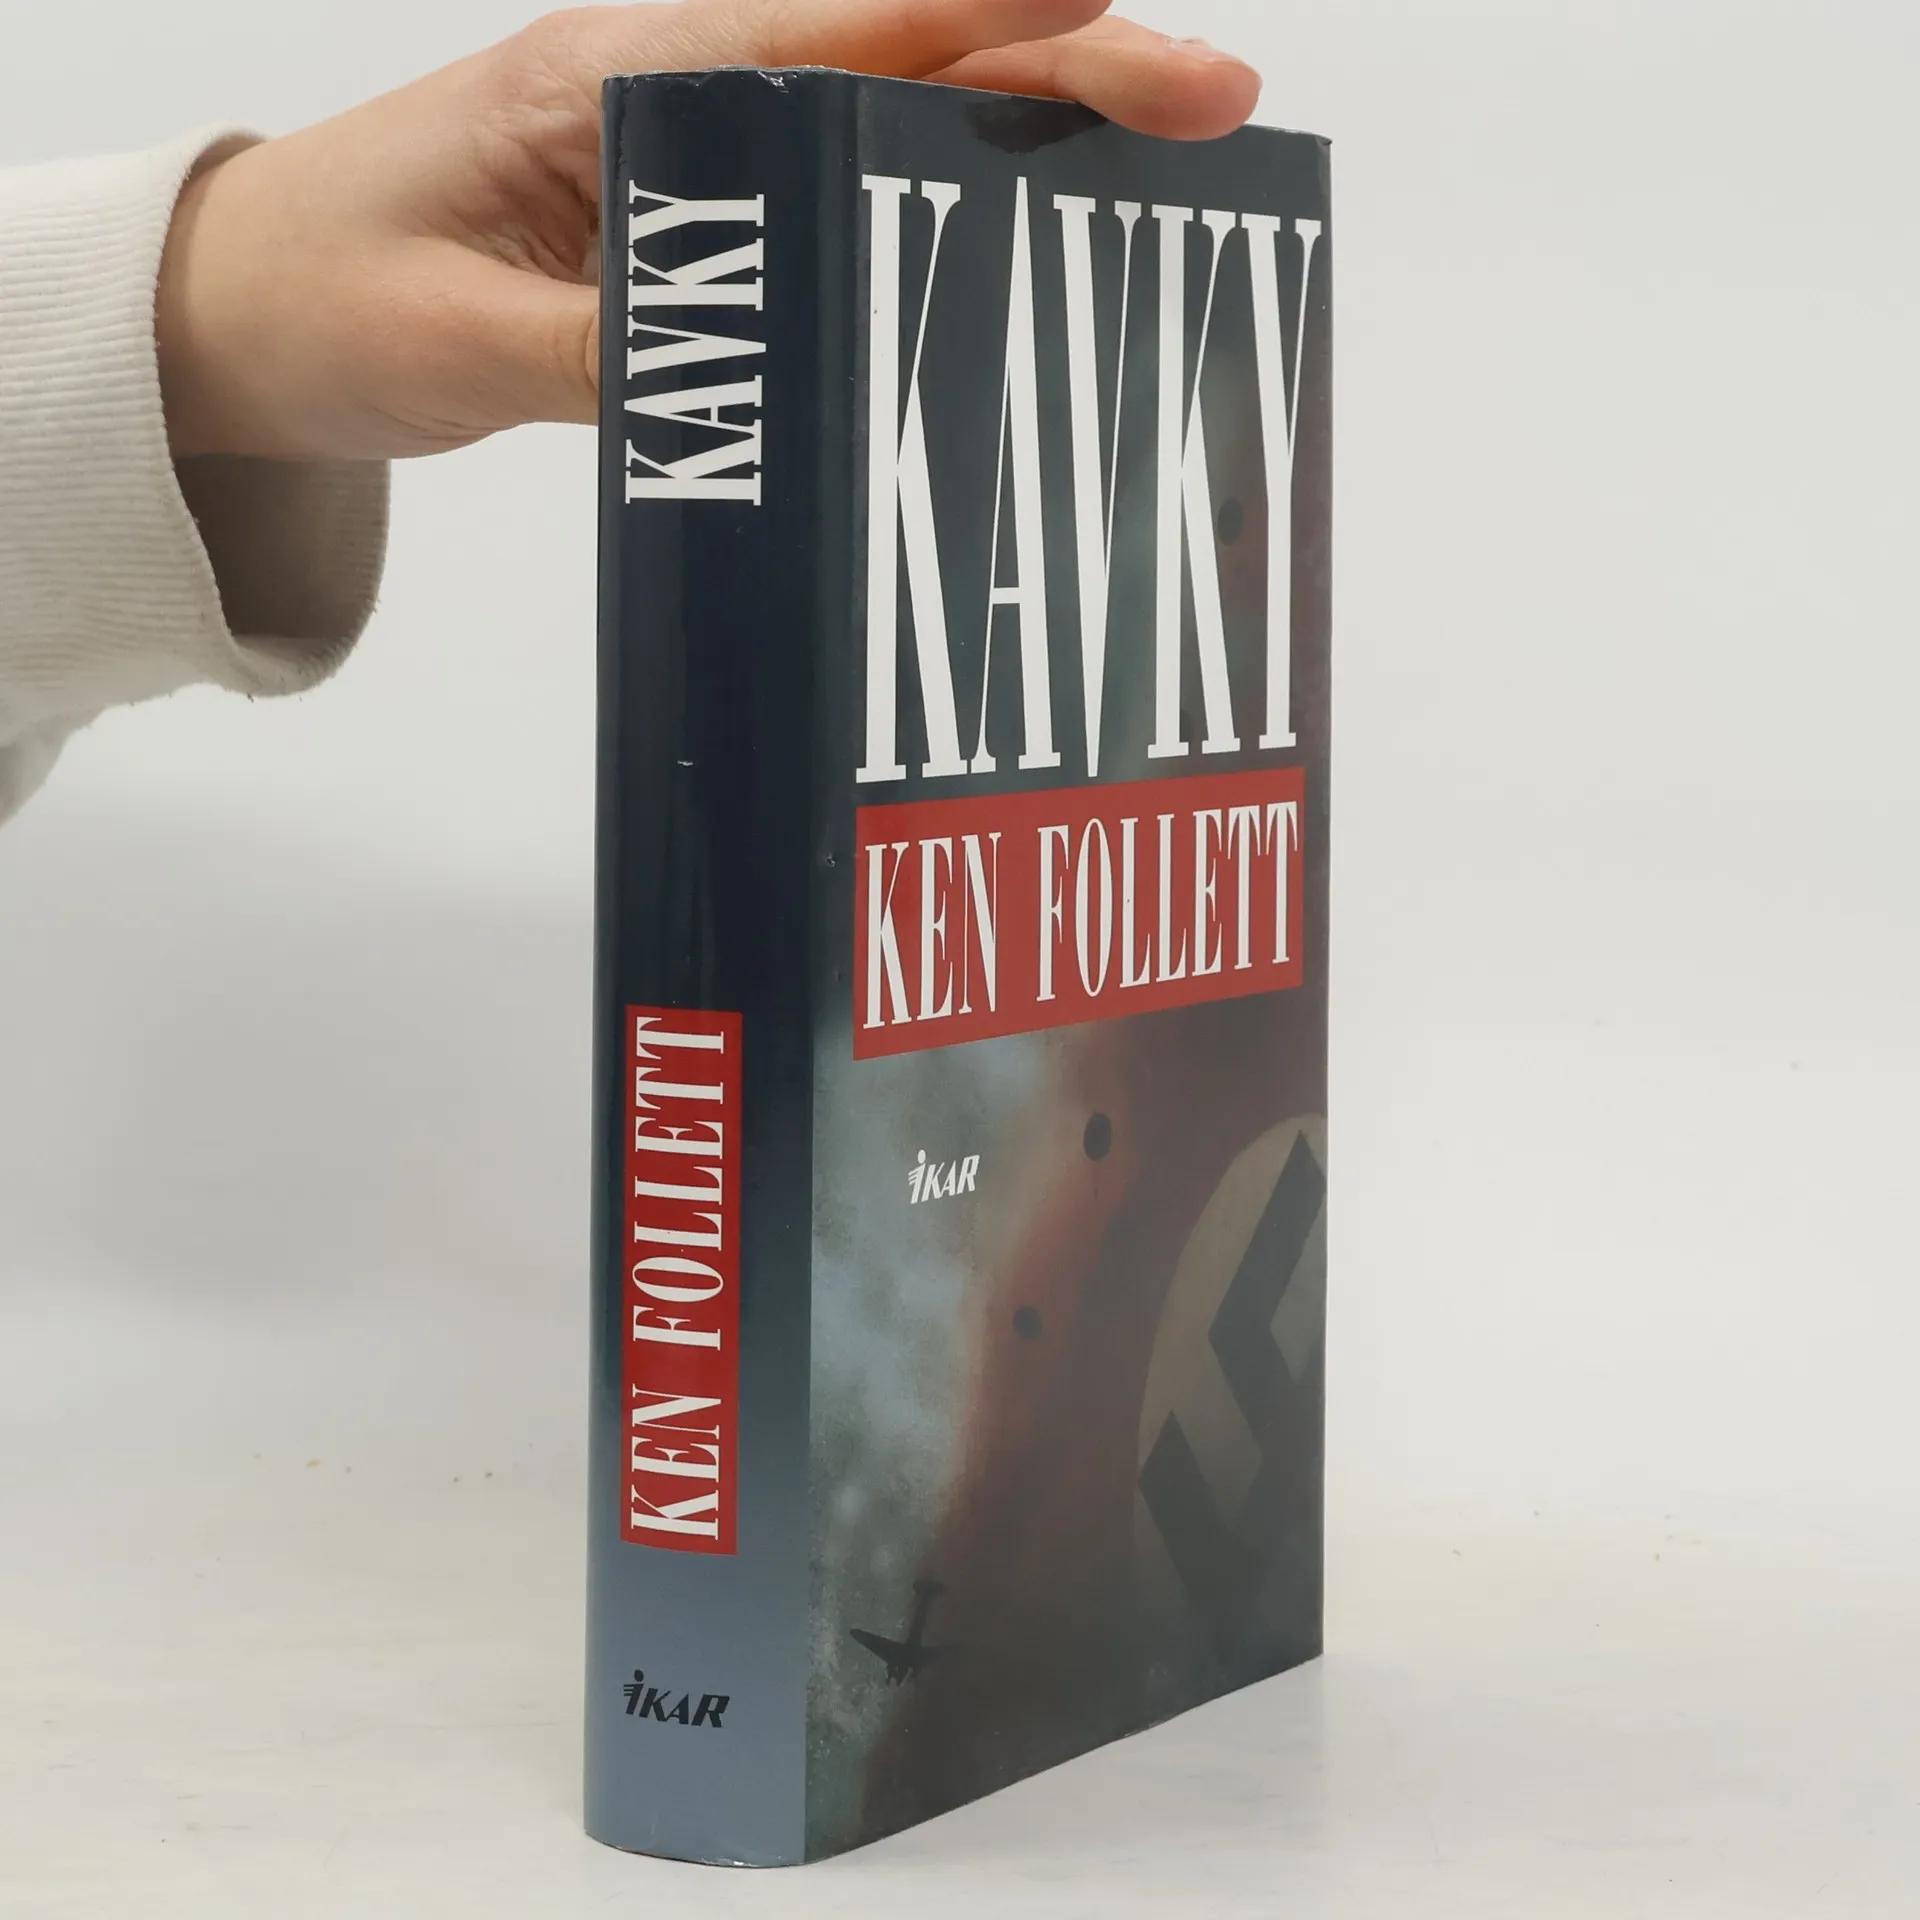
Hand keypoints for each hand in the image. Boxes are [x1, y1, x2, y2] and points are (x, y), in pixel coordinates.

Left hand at [155, 0, 1261, 462]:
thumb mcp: (465, 343)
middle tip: (1215, 109)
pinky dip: (937, 208)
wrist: (248, 309)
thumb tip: (771, 390)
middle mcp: (676, 91)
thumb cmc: (332, 295)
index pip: (843, 30)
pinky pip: (838, 200)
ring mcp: (690, 153)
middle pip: (904, 59)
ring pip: (890, 121)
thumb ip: (623, 359)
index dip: (997, 24)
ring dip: (1023, 136)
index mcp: (622, 79)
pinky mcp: (691, 223)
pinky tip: (1014, 243)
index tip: (1132, 29)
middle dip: (1063, 73)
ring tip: (1160, 171)